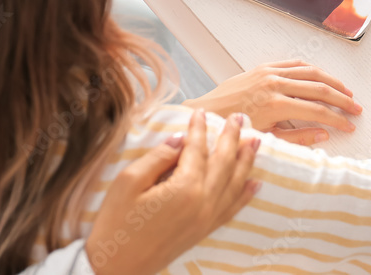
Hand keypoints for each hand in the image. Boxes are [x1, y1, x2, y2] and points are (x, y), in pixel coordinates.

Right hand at [85, 110, 258, 274]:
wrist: (115, 268)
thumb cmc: (115, 223)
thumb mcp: (128, 182)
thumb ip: (159, 157)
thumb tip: (180, 140)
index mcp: (185, 188)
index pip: (198, 150)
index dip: (199, 129)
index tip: (201, 112)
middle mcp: (203, 203)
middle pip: (224, 163)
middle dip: (233, 138)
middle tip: (240, 117)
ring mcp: (206, 219)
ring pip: (234, 183)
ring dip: (246, 161)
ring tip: (256, 141)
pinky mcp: (203, 231)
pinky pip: (232, 208)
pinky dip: (245, 194)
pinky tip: (255, 183)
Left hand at [185, 60, 361, 145]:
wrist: (205, 115)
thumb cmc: (231, 132)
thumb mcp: (266, 140)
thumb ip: (297, 138)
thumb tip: (324, 134)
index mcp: (275, 105)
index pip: (317, 110)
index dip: (337, 119)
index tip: (349, 126)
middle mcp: (274, 84)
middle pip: (319, 88)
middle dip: (341, 99)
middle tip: (356, 108)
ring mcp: (268, 73)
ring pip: (310, 71)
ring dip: (331, 80)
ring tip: (346, 91)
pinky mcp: (262, 67)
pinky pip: (293, 64)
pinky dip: (311, 69)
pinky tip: (321, 77)